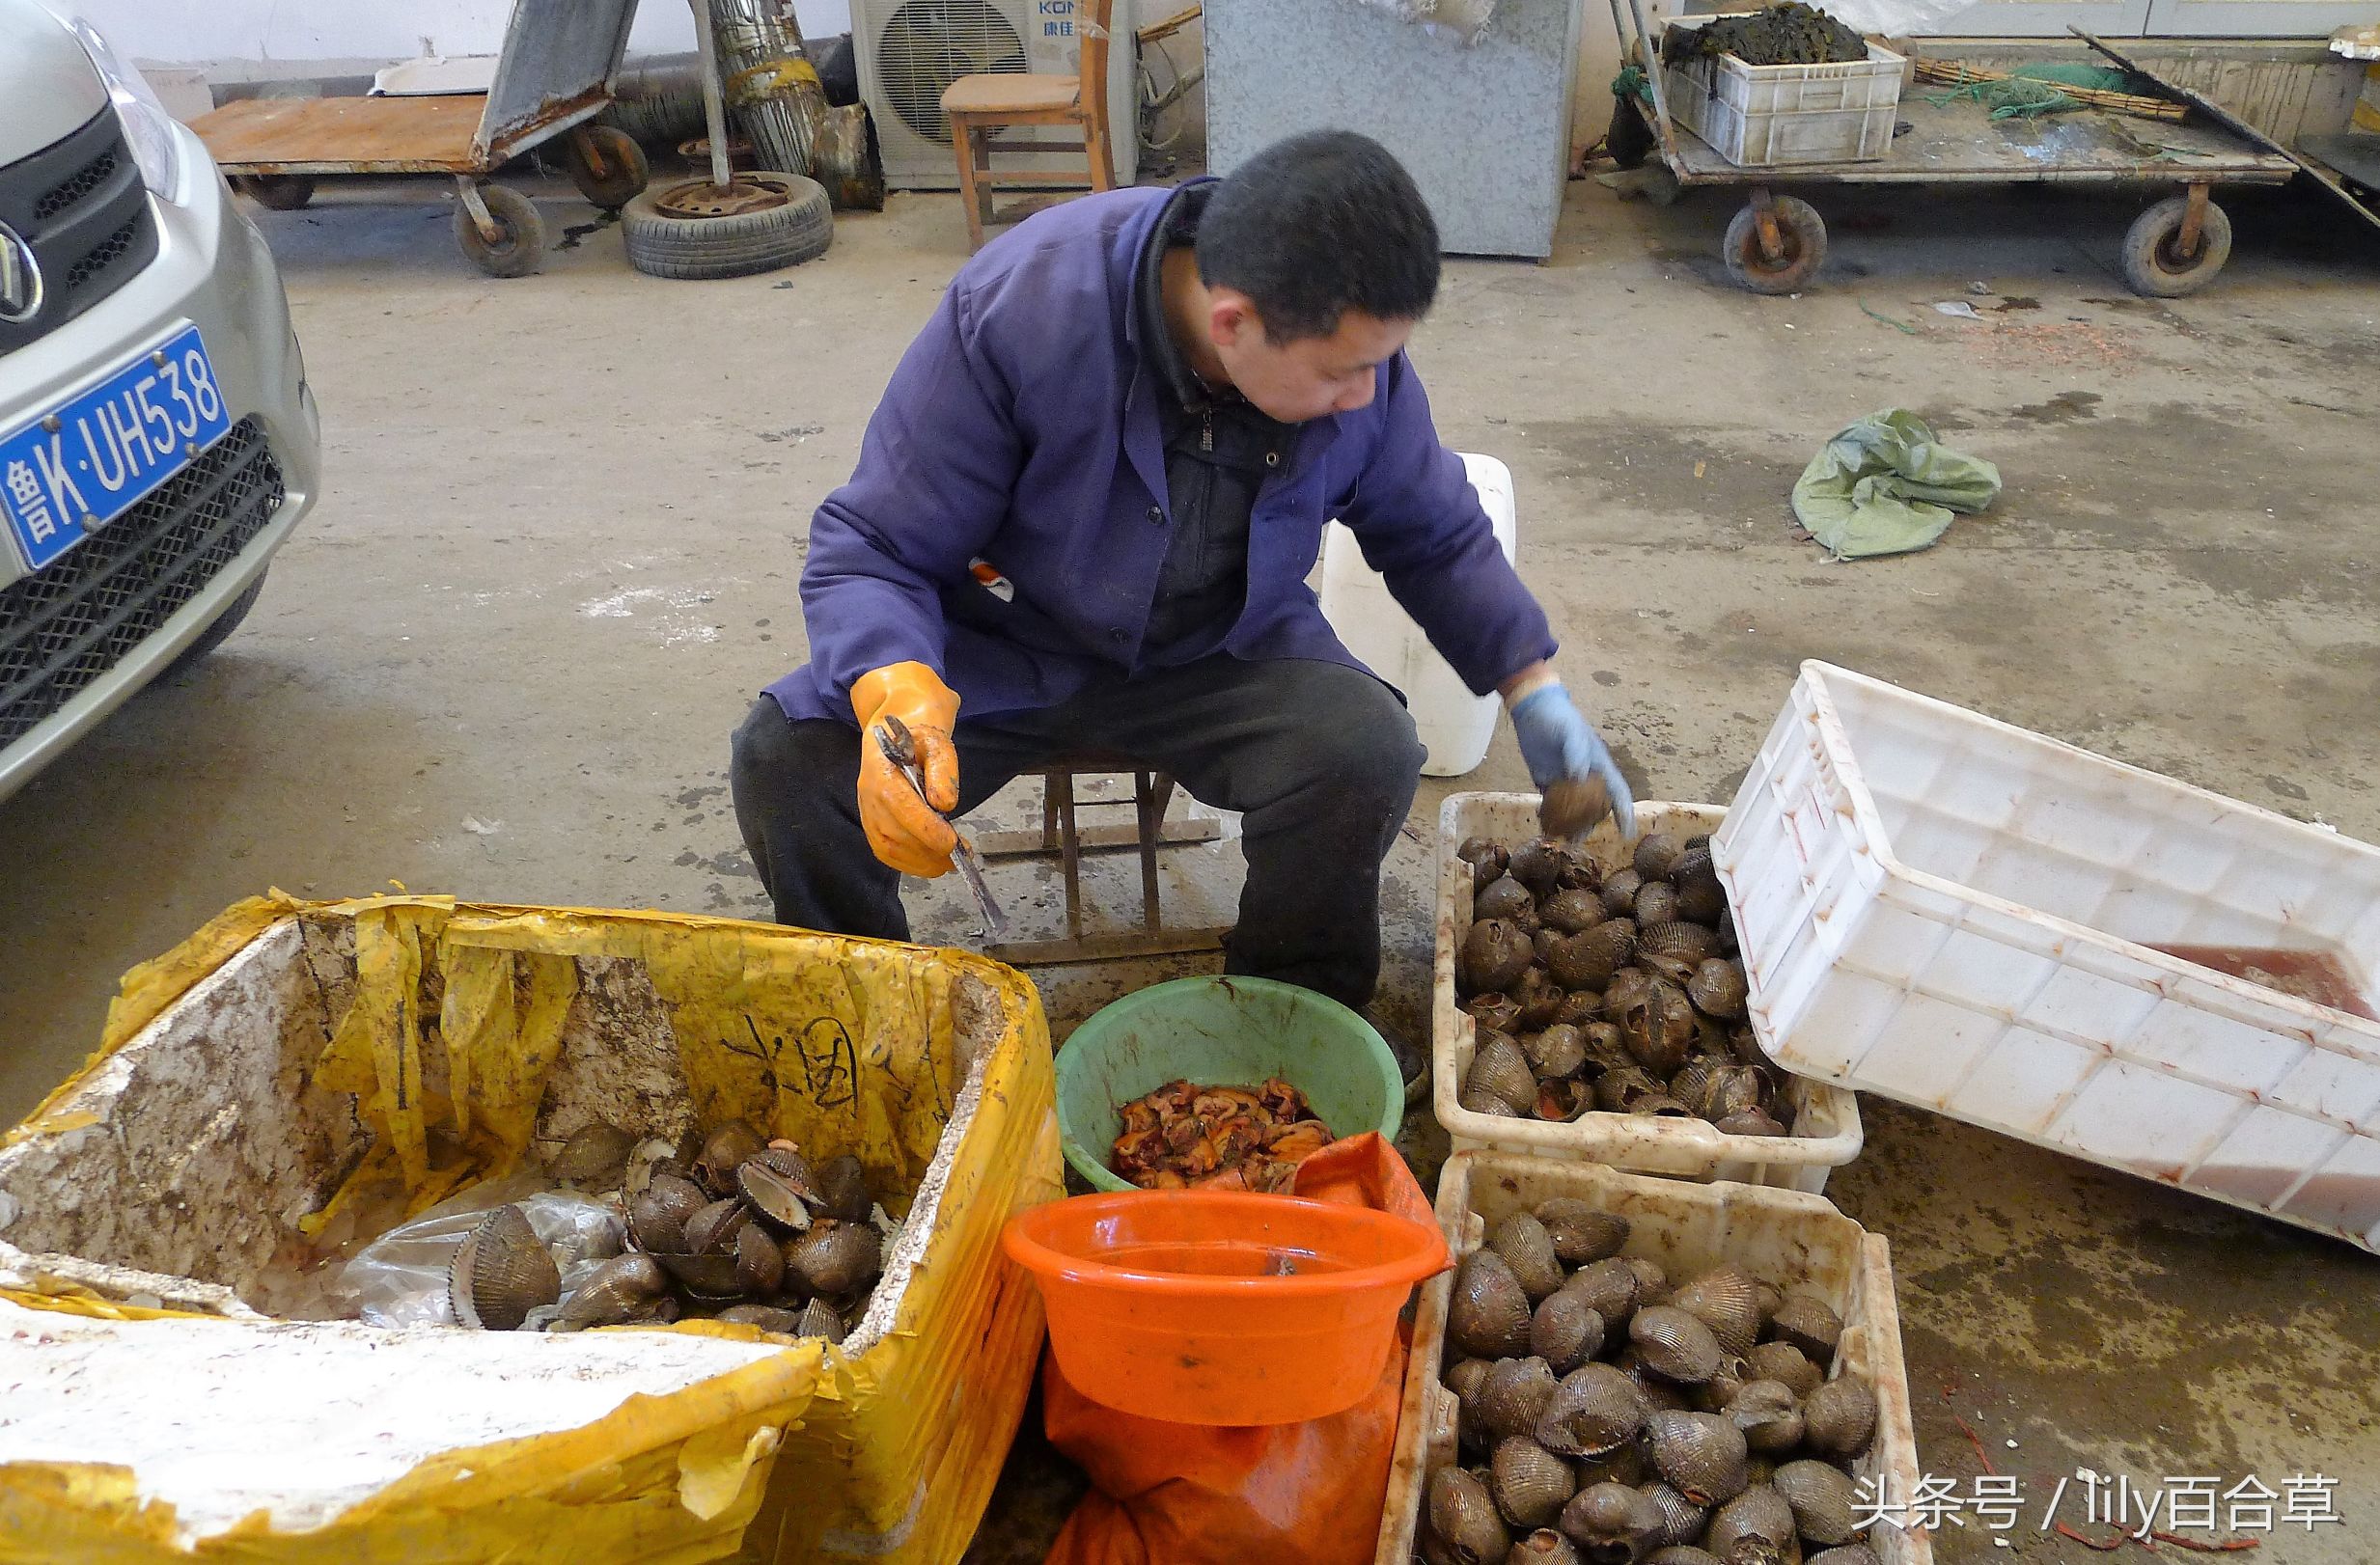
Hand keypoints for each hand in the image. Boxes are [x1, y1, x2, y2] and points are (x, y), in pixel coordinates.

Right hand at [851, 662, 961, 876]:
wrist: (895, 735)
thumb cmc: (918, 739)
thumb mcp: (937, 742)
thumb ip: (944, 770)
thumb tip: (945, 804)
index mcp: (882, 769)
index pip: (900, 806)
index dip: (925, 829)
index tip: (951, 841)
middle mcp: (868, 793)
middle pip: (893, 834)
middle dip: (928, 851)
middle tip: (959, 855)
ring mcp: (866, 811)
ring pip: (888, 848)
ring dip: (921, 862)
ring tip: (949, 862)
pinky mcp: (871, 824)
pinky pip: (884, 852)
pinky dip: (909, 864)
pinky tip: (932, 863)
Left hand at [1507, 680, 1637, 838]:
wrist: (1532, 709)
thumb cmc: (1558, 718)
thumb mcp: (1570, 731)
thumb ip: (1576, 752)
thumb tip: (1579, 777)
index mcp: (1599, 765)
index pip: (1618, 793)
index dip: (1624, 813)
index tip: (1627, 835)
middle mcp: (1586, 777)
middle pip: (1594, 808)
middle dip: (1589, 827)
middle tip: (1578, 841)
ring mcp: (1566, 781)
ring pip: (1573, 810)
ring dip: (1568, 826)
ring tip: (1560, 840)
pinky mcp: (1547, 781)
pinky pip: (1552, 805)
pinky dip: (1550, 817)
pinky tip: (1544, 827)